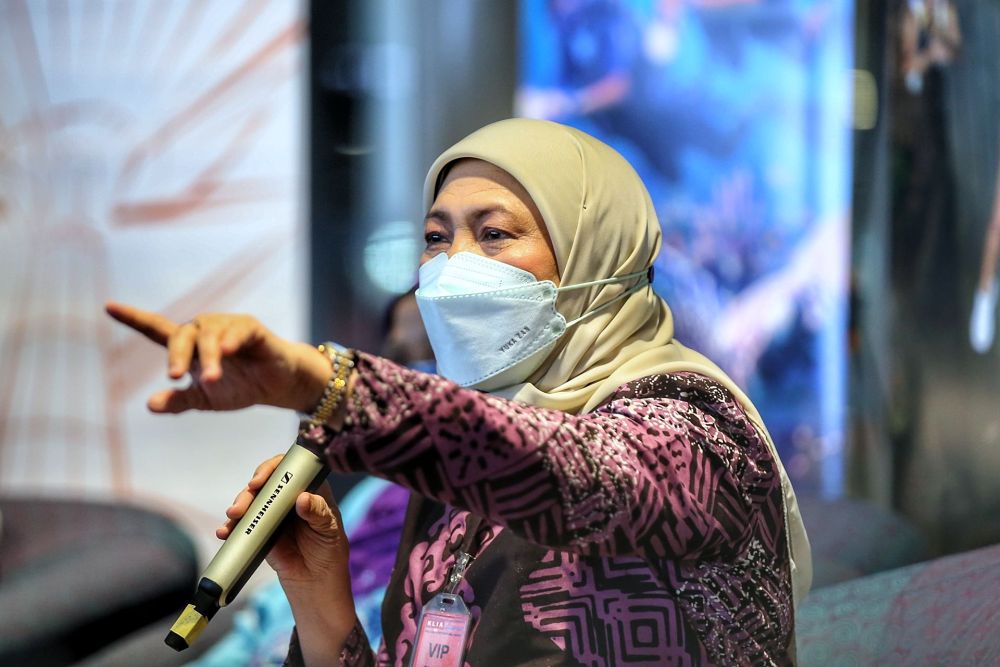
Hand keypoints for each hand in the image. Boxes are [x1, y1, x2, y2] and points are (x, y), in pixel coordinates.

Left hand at [105, 302, 330, 413]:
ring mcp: (228, 327)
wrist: (277, 387)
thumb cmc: (241, 387)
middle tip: (174, 377)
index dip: (134, 318)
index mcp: (190, 347)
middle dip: (176, 355)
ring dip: (208, 358)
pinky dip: (230, 340)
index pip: (157, 330)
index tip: (108, 307)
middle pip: (182, 335)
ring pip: (208, 336)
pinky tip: (225, 352)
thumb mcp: (206, 399)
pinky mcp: (251, 328)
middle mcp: (205, 331)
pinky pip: (237, 330)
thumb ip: (179, 400)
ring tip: (211, 380)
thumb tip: (149, 405)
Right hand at [222, 455, 356, 652]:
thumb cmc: (329, 550)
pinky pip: (243, 524)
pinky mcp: (260, 531)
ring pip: (251, 501)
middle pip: (265, 483)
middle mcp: (288, 496)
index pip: (289, 468)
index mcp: (309, 488)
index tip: (260, 480)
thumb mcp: (329, 531)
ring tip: (232, 519)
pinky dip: (231, 527)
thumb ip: (318, 514)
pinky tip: (225, 533)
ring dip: (238, 507)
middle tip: (242, 506)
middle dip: (250, 491)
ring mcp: (272, 513)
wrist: (316, 581)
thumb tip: (302, 499)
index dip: (273, 468)